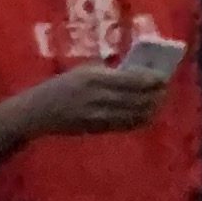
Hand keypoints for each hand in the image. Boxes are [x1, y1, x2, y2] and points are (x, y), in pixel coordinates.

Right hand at [18, 62, 172, 138]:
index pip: (133, 80)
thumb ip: (108, 73)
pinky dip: (138, 120)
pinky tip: (145, 115)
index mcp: (94, 78)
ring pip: (134, 114)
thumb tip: (139, 75)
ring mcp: (98, 115)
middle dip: (155, 95)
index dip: (152, 80)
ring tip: (157, 103)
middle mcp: (98, 97)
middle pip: (137, 98)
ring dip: (150, 109)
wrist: (37, 112)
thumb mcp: (83, 72)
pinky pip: (125, 125)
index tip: (162, 77)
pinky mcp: (97, 128)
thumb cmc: (61, 86)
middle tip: (164, 90)